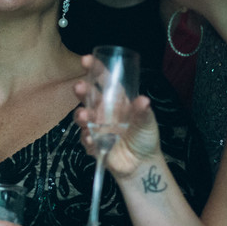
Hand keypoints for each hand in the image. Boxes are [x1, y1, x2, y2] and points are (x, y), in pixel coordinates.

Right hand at [72, 55, 160, 179]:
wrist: (141, 165)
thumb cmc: (145, 138)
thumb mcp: (147, 123)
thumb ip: (143, 112)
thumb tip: (144, 100)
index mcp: (117, 100)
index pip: (104, 80)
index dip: (95, 69)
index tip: (86, 60)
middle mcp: (103, 110)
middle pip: (89, 96)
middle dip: (82, 90)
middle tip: (79, 87)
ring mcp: (96, 127)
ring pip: (83, 117)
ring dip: (81, 115)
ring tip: (83, 116)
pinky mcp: (93, 143)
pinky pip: (85, 139)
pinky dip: (87, 138)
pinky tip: (92, 140)